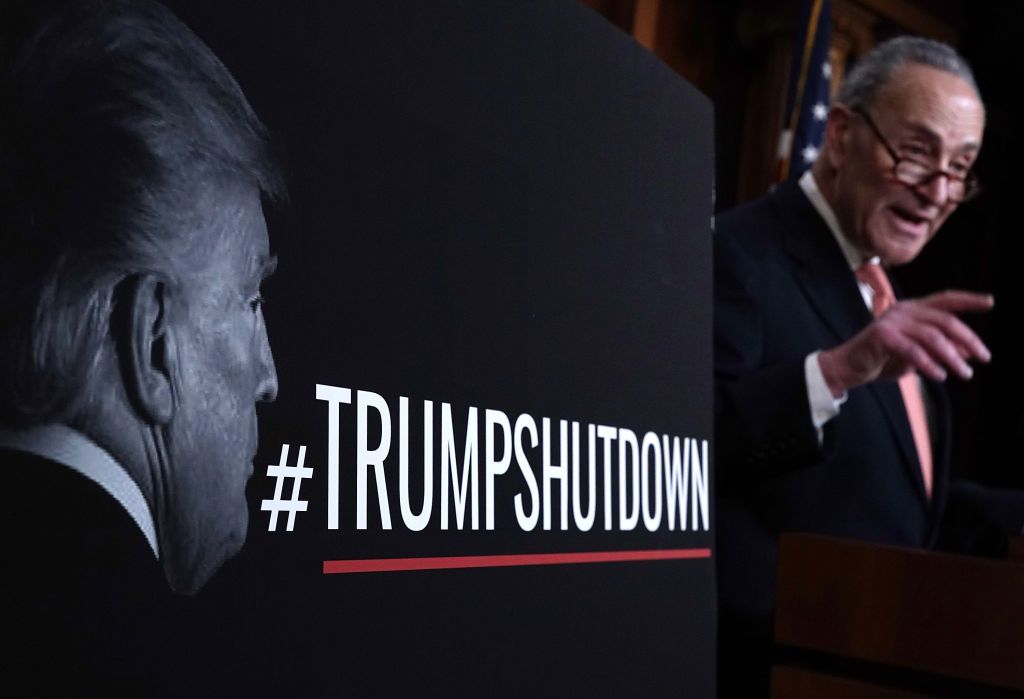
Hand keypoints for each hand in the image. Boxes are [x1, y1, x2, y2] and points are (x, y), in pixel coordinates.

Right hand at [819, 290, 993, 396]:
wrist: (849, 368)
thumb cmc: (883, 360)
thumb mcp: (918, 354)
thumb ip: (941, 349)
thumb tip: (970, 352)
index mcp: (912, 308)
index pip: (945, 299)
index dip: (968, 300)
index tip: (990, 302)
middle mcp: (903, 309)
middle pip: (944, 320)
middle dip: (968, 339)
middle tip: (983, 357)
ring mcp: (891, 321)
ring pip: (932, 337)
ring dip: (952, 357)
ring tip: (964, 374)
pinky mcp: (882, 336)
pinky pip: (913, 350)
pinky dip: (929, 364)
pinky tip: (939, 376)